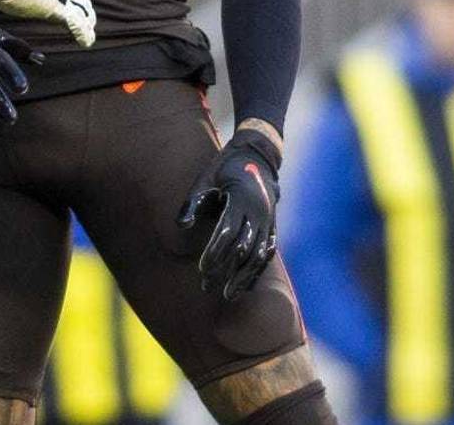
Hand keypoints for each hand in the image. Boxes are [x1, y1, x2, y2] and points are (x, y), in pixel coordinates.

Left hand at [177, 125, 281, 299]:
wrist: (257, 158)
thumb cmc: (224, 168)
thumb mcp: (205, 178)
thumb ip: (193, 202)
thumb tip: (181, 226)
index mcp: (241, 198)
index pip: (228, 232)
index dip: (215, 252)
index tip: (202, 269)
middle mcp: (259, 212)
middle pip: (242, 248)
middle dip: (225, 270)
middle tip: (207, 288)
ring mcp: (268, 221)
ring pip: (258, 255)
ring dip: (242, 277)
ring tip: (227, 295)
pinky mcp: (272, 228)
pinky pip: (267, 253)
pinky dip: (257, 271)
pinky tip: (246, 286)